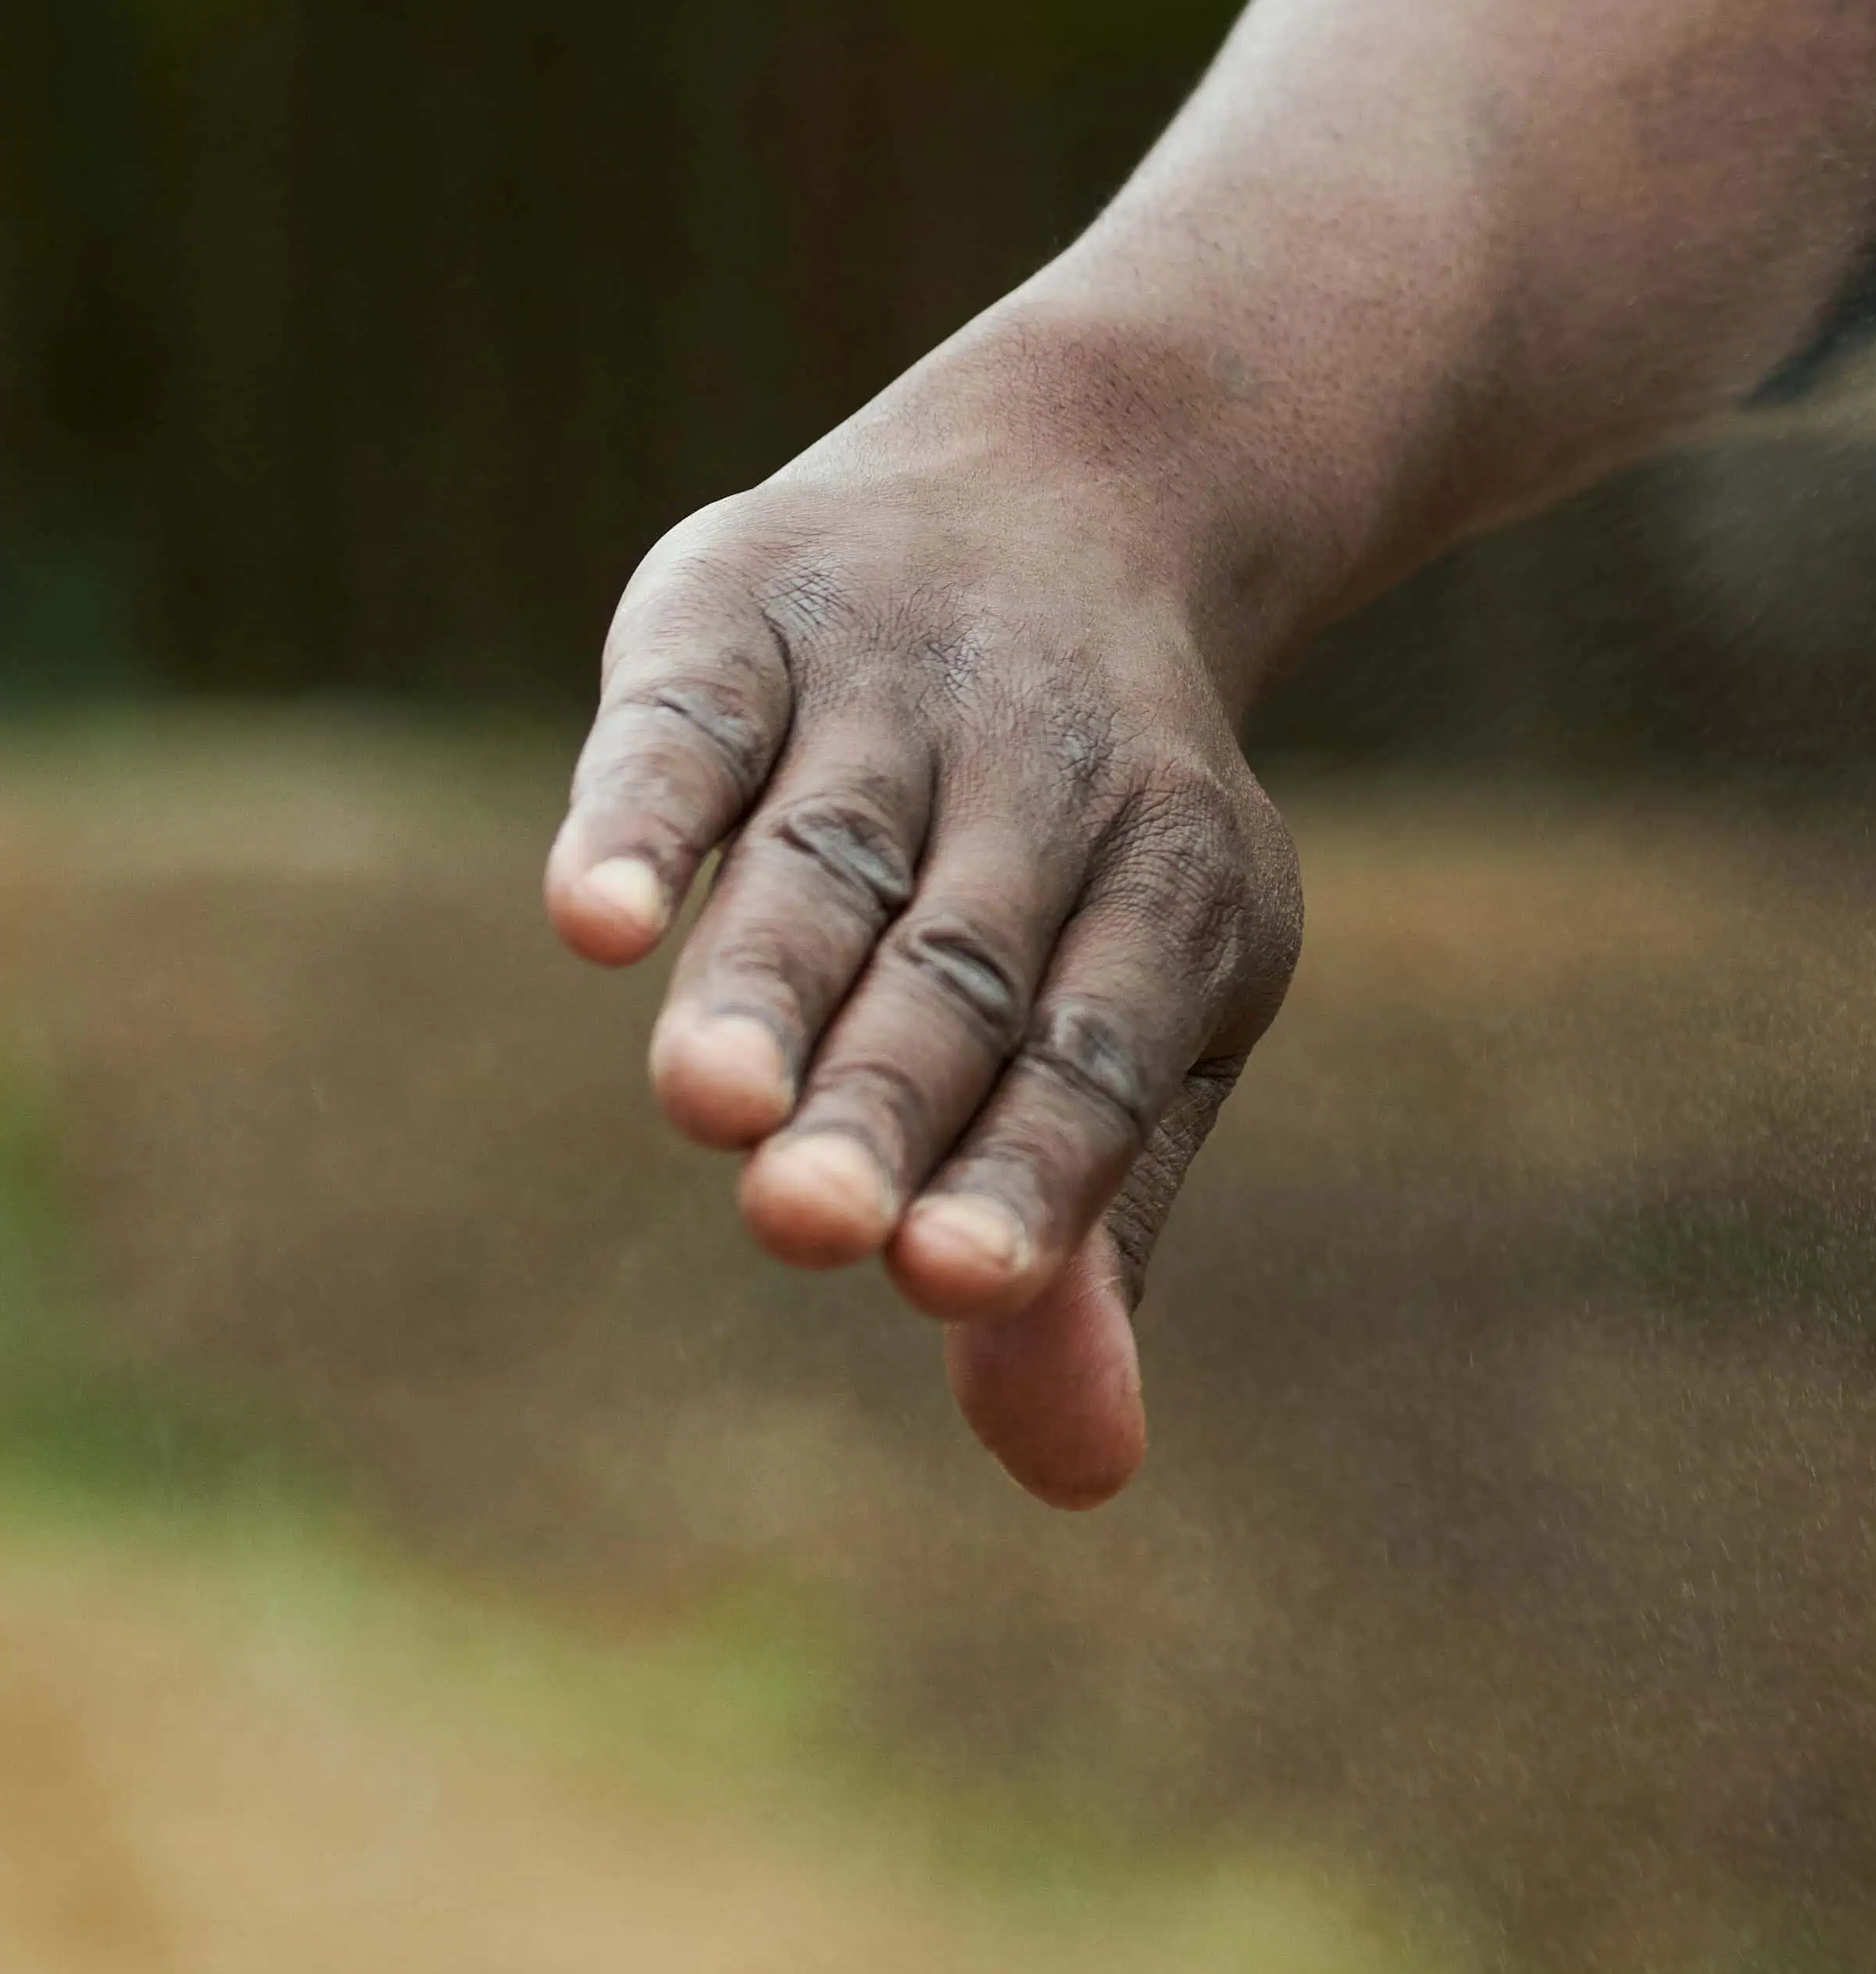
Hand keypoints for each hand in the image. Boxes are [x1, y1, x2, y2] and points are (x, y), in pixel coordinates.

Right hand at [541, 354, 1298, 1511]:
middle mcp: (1048, 782)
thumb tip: (1086, 1477)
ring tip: (709, 1107)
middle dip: (888, 1098)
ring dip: (766, 978)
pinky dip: (647, 810)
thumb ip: (1090, 1233)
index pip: (1098, 1058)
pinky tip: (596, 915)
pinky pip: (694, 722)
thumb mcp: (1144, 1014)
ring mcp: (893, 688)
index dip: (1031, 1171)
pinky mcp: (744, 615)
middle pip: (959, 970)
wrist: (1074, 496)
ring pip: (827, 855)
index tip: (958, 1286)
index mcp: (1179, 892)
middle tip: (813, 1229)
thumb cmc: (1094, 845)